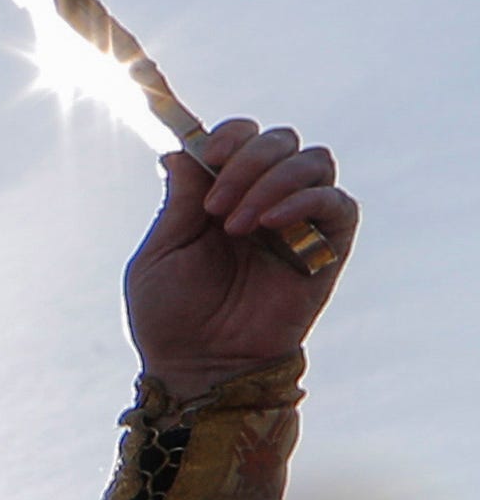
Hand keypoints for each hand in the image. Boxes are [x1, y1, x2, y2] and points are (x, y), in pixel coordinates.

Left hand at [125, 120, 354, 400]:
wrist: (198, 364)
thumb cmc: (170, 315)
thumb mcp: (161, 252)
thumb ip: (179, 200)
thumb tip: (180, 150)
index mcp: (221, 196)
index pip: (243, 139)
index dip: (231, 135)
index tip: (209, 154)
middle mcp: (263, 201)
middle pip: (281, 140)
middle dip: (249, 158)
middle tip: (217, 204)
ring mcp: (298, 223)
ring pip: (313, 161)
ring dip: (271, 180)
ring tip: (236, 225)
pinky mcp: (327, 249)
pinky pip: (337, 203)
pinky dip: (305, 200)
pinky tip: (270, 224)